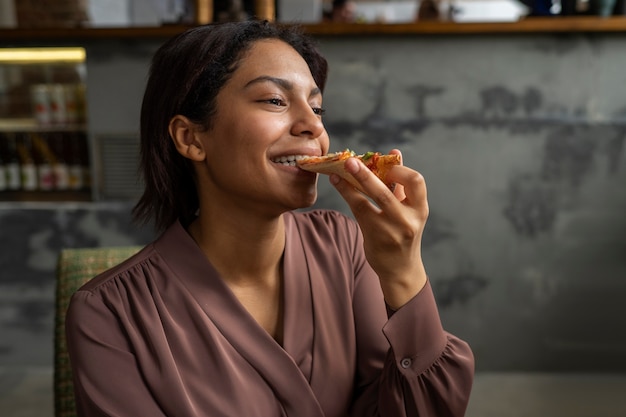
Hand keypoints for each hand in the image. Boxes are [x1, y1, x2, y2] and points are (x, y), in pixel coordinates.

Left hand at [329, 149, 428, 308]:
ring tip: (337, 172)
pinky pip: (358, 210)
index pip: (416, 181)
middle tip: (351, 161)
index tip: (387, 161)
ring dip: (351, 184)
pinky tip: (338, 184)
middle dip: (366, 174)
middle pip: (386, 193)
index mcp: (420, 209)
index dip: (400, 169)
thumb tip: (394, 153)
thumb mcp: (408, 210)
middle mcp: (408, 220)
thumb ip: (401, 184)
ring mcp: (390, 230)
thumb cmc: (403, 233)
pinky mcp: (374, 236)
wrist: (400, 270)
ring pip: (367, 203)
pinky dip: (347, 194)